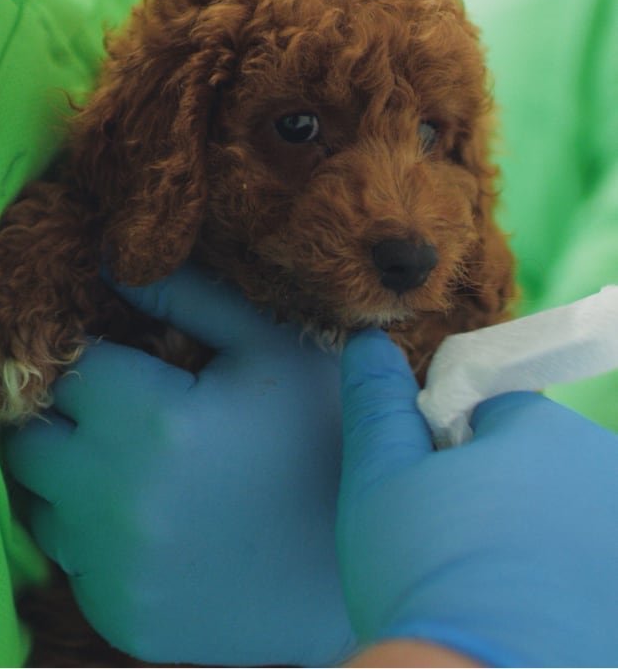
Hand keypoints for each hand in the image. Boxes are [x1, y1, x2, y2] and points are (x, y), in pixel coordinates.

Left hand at [4, 265, 354, 666]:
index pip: (72, 368)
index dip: (99, 358)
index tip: (132, 364)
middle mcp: (116, 502)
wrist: (368, 560)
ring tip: (146, 469)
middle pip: (34, 440)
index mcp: (154, 422)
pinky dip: (100, 540)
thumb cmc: (326, 435)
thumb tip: (109, 260)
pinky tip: (162, 523)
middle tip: (129, 414)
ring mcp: (115, 570)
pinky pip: (75, 565)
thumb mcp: (270, 347)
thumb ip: (185, 295)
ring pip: (45, 506)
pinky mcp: (124, 619)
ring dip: (77, 480)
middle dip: (71, 416)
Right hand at [337, 329, 617, 667]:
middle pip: (542, 461)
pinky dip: (563, 586)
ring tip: (488, 594)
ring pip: (568, 515)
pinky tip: (524, 622)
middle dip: (504, 489)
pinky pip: (586, 569)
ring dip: (538, 538)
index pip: (498, 411)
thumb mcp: (380, 479)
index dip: (456, 445)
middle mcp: (604, 472)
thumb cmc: (424, 576)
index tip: (432, 494)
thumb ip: (377, 403)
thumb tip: (370, 342)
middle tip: (456, 549)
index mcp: (546, 431)